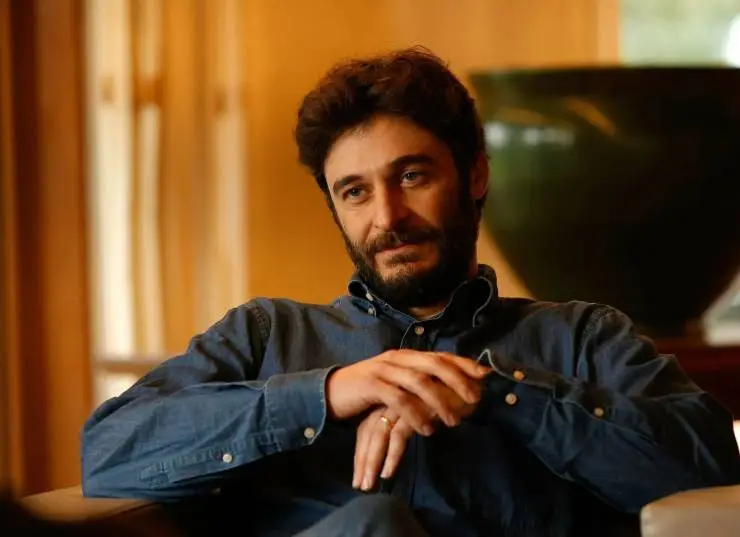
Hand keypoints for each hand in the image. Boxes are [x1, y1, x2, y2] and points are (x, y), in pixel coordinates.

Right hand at [326, 350, 489, 435]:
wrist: (331, 392)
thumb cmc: (367, 391)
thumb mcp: (395, 382)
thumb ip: (417, 382)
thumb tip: (450, 390)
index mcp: (405, 356)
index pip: (440, 356)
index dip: (463, 364)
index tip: (485, 376)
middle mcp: (397, 358)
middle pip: (434, 364)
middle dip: (458, 380)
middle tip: (476, 399)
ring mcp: (383, 369)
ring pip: (419, 382)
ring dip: (440, 402)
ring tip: (454, 421)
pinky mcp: (371, 385)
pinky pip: (399, 399)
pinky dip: (416, 414)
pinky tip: (426, 429)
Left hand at [353, 388, 476, 490]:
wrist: (470, 382)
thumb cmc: (451, 395)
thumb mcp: (426, 411)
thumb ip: (412, 421)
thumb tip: (398, 441)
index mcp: (392, 396)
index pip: (369, 425)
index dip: (363, 449)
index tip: (359, 473)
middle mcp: (393, 398)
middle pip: (369, 431)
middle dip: (362, 459)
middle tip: (359, 485)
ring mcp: (403, 401)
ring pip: (379, 434)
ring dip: (372, 461)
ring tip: (368, 485)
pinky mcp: (416, 407)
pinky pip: (399, 435)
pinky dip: (392, 455)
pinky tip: (388, 472)